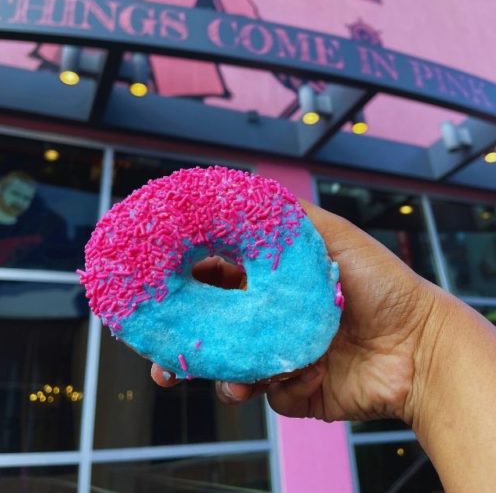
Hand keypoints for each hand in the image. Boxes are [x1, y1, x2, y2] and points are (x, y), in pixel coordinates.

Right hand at [151, 201, 438, 425]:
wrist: (421, 347)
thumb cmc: (382, 285)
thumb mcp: (333, 236)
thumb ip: (285, 217)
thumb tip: (240, 188)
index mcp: (271, 285)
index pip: (214, 282)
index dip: (185, 286)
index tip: (159, 288)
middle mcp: (269, 322)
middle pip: (210, 333)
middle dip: (181, 347)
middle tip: (159, 358)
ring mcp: (279, 358)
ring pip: (229, 370)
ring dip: (216, 377)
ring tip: (217, 383)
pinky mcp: (295, 392)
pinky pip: (267, 393)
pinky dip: (275, 386)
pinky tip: (297, 375)